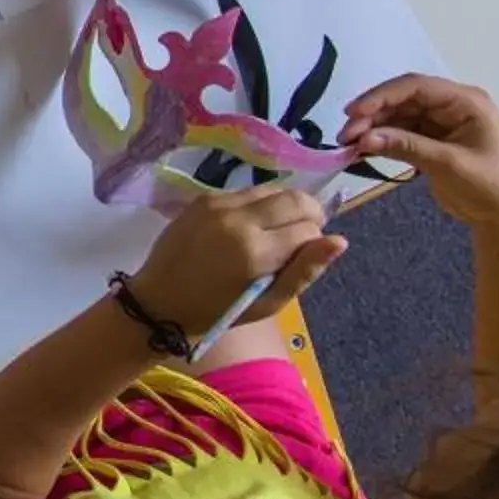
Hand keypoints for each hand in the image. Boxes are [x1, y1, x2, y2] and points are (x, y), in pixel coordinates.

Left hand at [128, 186, 344, 332]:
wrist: (159, 300)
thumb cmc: (217, 310)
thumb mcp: (267, 303)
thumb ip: (305, 271)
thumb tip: (339, 241)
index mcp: (254, 251)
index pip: (308, 229)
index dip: (314, 242)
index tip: (303, 256)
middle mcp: (237, 219)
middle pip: (295, 198)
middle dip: (310, 213)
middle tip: (303, 234)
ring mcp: (217, 204)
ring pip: (272, 189)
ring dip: (284, 206)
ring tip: (277, 230)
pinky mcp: (203, 198)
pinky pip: (245, 192)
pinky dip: (258, 204)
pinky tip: (250, 226)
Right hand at [339, 73, 498, 229]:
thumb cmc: (492, 186)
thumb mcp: (450, 164)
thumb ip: (407, 146)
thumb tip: (364, 138)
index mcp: (465, 101)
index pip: (416, 87)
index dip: (382, 96)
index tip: (353, 113)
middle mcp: (451, 106)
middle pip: (403, 100)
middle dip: (373, 114)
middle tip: (346, 134)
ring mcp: (440, 124)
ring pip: (398, 116)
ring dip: (373, 128)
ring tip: (349, 144)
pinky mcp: (431, 142)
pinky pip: (400, 134)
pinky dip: (381, 141)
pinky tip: (362, 150)